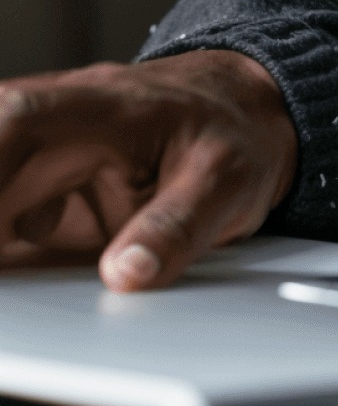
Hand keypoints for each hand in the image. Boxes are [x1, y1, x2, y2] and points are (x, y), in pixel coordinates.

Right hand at [0, 51, 298, 291]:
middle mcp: (46, 126)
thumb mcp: (227, 178)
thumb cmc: (232, 131)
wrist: (245, 112)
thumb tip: (127, 274)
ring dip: (2, 239)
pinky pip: (0, 225)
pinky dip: (8, 258)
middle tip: (11, 278)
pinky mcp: (28, 196)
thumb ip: (177, 225)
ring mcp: (31, 162)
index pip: (10, 128)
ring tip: (24, 293)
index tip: (0, 237)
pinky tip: (20, 298)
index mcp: (89, 107)